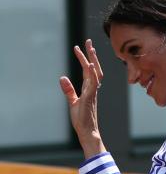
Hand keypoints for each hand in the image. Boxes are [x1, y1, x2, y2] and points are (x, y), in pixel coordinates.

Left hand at [59, 39, 105, 158]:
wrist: (87, 132)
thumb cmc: (81, 120)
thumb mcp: (73, 102)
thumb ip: (68, 90)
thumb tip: (62, 77)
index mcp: (89, 90)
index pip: (87, 71)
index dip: (84, 59)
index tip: (79, 47)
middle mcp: (92, 89)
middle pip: (94, 68)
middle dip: (92, 55)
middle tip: (88, 42)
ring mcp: (92, 93)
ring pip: (95, 73)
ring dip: (92, 60)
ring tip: (89, 48)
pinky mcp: (90, 98)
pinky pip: (93, 83)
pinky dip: (92, 73)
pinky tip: (90, 65)